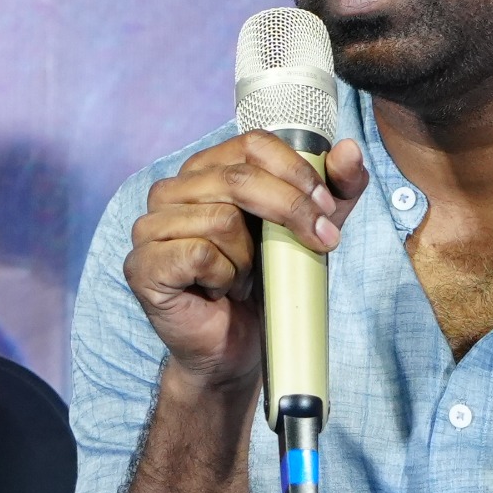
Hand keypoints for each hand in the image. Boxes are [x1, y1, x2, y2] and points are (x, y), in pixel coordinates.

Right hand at [123, 132, 368, 396]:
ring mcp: (150, 227)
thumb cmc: (266, 284)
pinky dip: (224, 277)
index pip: (253, 144)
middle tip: (318, 243)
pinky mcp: (143, 265)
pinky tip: (219, 290)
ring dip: (249, 257)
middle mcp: (171, 190)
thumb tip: (349, 150)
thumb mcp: (311, 230)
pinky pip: (200, 254)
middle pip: (240, 179)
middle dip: (291, 212)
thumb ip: (335, 190)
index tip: (327, 209)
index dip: (297, 173)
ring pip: (223, 220)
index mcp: (206, 170)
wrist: (236, 348)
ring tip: (243, 276)